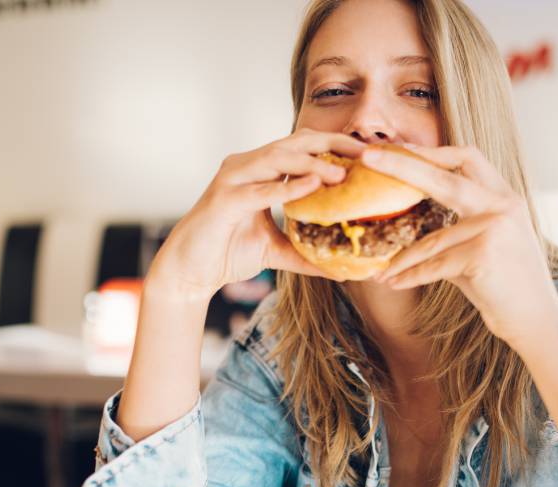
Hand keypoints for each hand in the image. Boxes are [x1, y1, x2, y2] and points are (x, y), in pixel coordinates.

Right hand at [147, 129, 364, 303]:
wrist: (190, 272)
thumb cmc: (228, 253)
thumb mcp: (277, 251)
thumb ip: (307, 254)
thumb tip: (343, 270)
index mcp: (260, 171)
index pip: (302, 147)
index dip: (335, 146)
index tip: (367, 154)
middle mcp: (246, 166)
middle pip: (294, 143)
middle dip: (331, 144)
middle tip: (365, 153)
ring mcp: (232, 180)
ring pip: (276, 159)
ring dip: (311, 163)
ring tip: (342, 173)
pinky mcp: (223, 200)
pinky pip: (259, 190)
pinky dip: (286, 187)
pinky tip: (312, 187)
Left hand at [361, 144, 557, 346]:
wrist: (538, 321)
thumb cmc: (507, 287)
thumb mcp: (486, 246)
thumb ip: (456, 227)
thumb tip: (411, 223)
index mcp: (504, 197)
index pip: (467, 158)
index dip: (431, 152)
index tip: (398, 148)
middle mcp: (502, 206)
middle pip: (443, 177)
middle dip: (402, 164)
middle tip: (367, 157)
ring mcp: (494, 228)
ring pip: (431, 239)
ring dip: (401, 259)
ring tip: (379, 271)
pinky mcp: (483, 254)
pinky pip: (434, 265)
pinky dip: (411, 277)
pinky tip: (392, 283)